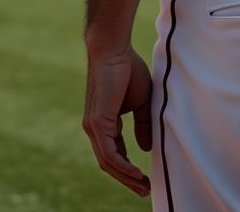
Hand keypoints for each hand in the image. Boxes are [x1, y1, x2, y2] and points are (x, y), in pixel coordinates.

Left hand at [82, 48, 152, 196]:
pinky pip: (109, 153)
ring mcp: (93, 125)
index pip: (114, 152)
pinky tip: (136, 173)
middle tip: (145, 190)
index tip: (144, 179)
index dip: (128, 168)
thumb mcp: (141, 102)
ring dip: (126, 177)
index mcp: (104, 121)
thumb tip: (145, 148)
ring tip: (143, 186)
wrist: (114, 50)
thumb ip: (142, 125)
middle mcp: (95, 126)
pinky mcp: (97, 122)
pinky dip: (123, 166)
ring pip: (108, 161)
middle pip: (109, 162)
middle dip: (127, 178)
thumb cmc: (127, 69)